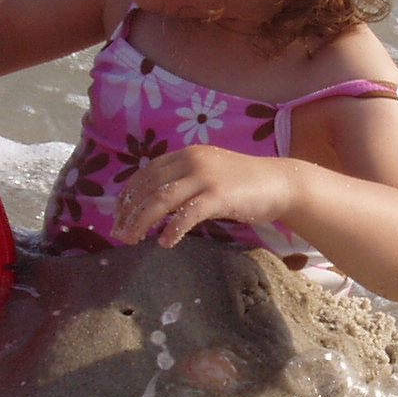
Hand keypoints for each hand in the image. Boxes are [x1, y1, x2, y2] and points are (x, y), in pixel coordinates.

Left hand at [115, 146, 298, 246]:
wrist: (279, 182)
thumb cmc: (243, 182)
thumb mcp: (208, 172)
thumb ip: (184, 180)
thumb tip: (155, 203)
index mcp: (186, 154)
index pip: (146, 173)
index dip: (128, 195)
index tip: (118, 215)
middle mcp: (192, 161)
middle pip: (149, 187)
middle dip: (129, 212)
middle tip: (119, 234)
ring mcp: (206, 177)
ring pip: (162, 200)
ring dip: (142, 221)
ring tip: (132, 239)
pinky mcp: (219, 196)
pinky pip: (188, 214)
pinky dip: (173, 229)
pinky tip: (165, 242)